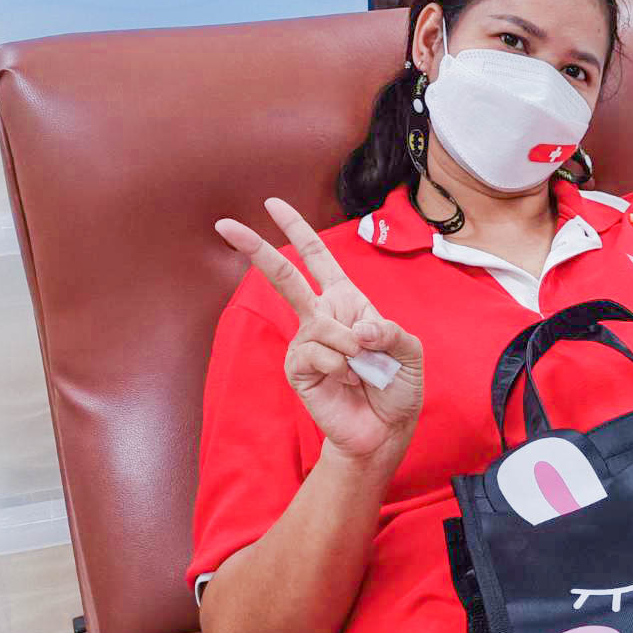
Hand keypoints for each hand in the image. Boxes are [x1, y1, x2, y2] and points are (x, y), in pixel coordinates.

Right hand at [216, 198, 424, 466]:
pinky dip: (339, 366)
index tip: (272, 203)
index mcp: (346, 301)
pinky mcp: (298, 368)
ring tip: (362, 368)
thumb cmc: (396, 386)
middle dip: (256, 248)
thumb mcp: (409, 351)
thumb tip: (356, 331)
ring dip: (350, 347)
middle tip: (223, 224)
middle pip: (285, 275)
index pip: (317, 258)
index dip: (297, 229)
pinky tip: (345, 379)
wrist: (384, 428)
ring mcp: (306, 342)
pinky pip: (316, 354)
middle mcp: (321, 316)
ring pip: (320, 325)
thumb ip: (390, 332)